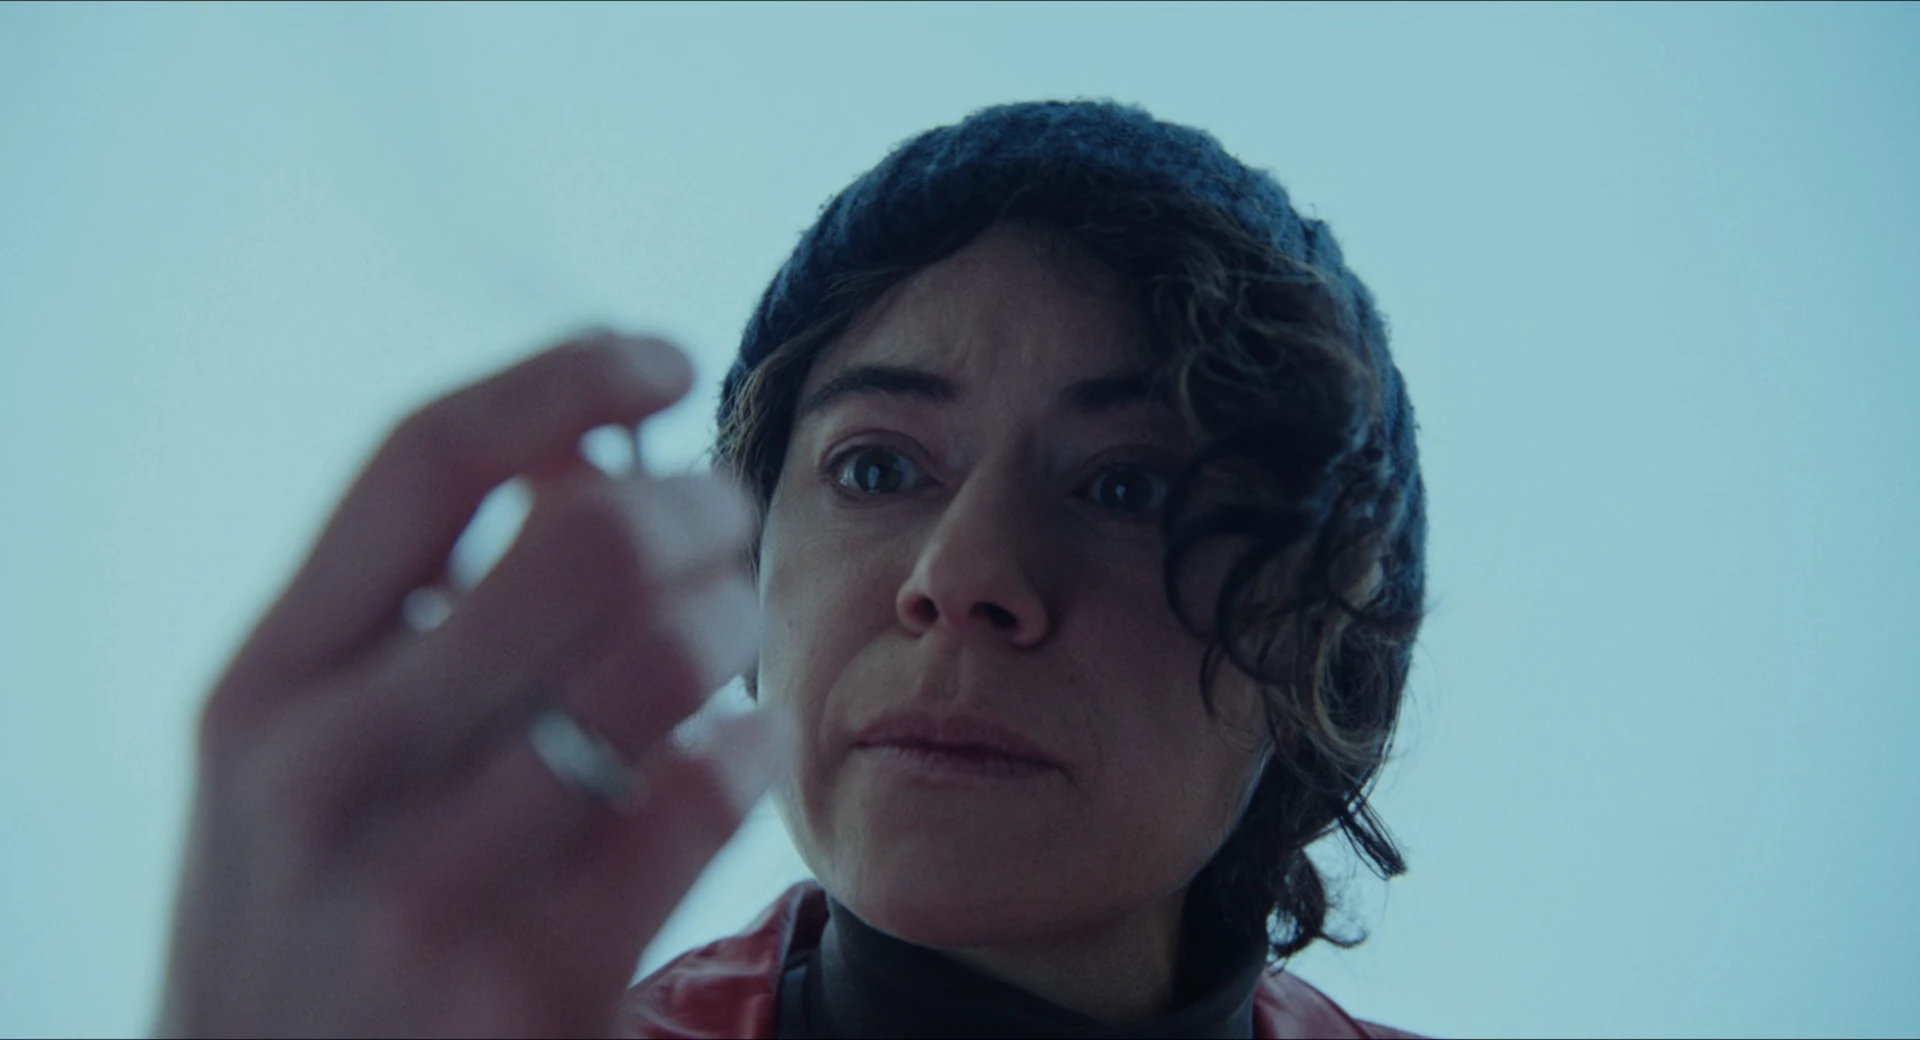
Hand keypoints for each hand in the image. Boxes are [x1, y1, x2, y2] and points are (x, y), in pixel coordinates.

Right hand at [156, 332, 785, 1037]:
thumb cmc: (311, 930)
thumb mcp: (296, 766)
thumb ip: (410, 615)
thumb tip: (583, 455)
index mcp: (263, 689)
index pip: (423, 460)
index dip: (563, 376)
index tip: (659, 357)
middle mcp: (331, 772)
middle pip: (582, 540)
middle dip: (695, 503)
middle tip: (726, 520)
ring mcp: (430, 885)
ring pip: (663, 654)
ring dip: (734, 613)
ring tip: (734, 627)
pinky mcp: (533, 986)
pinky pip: (699, 795)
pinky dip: (750, 743)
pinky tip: (744, 744)